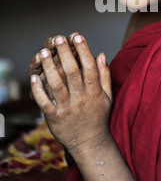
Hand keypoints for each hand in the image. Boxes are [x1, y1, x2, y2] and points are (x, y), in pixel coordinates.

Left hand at [30, 33, 112, 155]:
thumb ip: (105, 74)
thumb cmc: (98, 116)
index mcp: (94, 91)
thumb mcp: (107, 96)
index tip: (77, 36)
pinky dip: (38, 90)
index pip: (90, 67)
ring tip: (44, 52)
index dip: (84, 51)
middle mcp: (81, 98)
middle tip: (58, 38)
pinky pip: (45, 102)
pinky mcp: (55, 118)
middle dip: (65, 54)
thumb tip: (101, 53)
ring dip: (49, 67)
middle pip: (72, 73)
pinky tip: (34, 77)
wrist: (90, 143)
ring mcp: (67, 108)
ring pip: (57, 85)